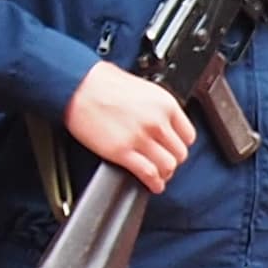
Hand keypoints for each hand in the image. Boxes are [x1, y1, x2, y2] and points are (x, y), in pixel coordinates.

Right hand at [65, 57, 195, 196]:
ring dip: (164, 174)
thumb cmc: (103, 82)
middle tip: (164, 163)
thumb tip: (162, 122)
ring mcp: (140, 138)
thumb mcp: (142, 88)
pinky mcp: (122, 152)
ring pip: (167, 167)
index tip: (173, 148)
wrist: (79, 86)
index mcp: (165, 104)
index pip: (188, 135)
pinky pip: (148, 174)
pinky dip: (153, 183)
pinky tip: (152, 184)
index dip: (180, 145)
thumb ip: (156, 107)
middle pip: (179, 153)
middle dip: (172, 161)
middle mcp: (157, 121)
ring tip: (158, 176)